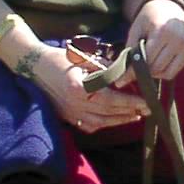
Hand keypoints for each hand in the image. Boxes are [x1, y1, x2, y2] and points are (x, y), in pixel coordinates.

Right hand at [21, 44, 148, 133]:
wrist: (35, 66)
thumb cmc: (60, 58)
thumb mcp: (84, 58)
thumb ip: (105, 69)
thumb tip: (126, 74)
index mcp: (79, 88)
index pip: (110, 99)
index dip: (130, 101)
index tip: (146, 101)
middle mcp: (74, 104)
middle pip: (108, 112)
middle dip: (130, 112)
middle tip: (148, 110)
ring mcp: (69, 113)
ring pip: (100, 123)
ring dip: (120, 120)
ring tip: (136, 116)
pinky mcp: (66, 117)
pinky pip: (88, 126)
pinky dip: (104, 125)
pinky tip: (115, 120)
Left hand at [125, 0, 183, 80]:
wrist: (169, 6)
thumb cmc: (149, 17)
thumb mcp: (136, 30)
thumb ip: (128, 52)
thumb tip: (121, 79)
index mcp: (163, 31)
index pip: (147, 58)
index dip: (133, 70)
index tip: (122, 78)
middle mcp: (177, 40)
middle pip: (157, 67)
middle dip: (143, 71)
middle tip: (134, 69)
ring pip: (166, 73)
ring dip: (154, 73)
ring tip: (146, 64)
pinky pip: (174, 72)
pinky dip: (163, 72)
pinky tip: (156, 63)